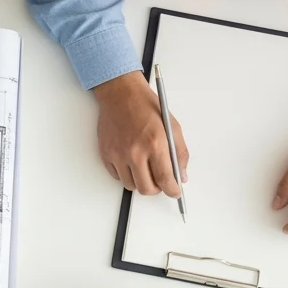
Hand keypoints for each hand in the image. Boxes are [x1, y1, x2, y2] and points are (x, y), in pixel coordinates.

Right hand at [93, 71, 188, 196]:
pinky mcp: (106, 154)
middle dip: (156, 189)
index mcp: (155, 144)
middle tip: (160, 182)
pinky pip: (117, 176)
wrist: (121, 96)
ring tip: (144, 170)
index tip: (174, 192)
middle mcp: (135, 152)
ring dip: (140, 182)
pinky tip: (131, 162)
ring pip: (130, 185)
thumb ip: (179, 153)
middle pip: (146, 188)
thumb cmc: (147, 108)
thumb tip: (180, 175)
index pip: (165, 179)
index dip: (172, 190)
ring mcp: (118, 154)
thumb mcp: (173, 127)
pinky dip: (126, 174)